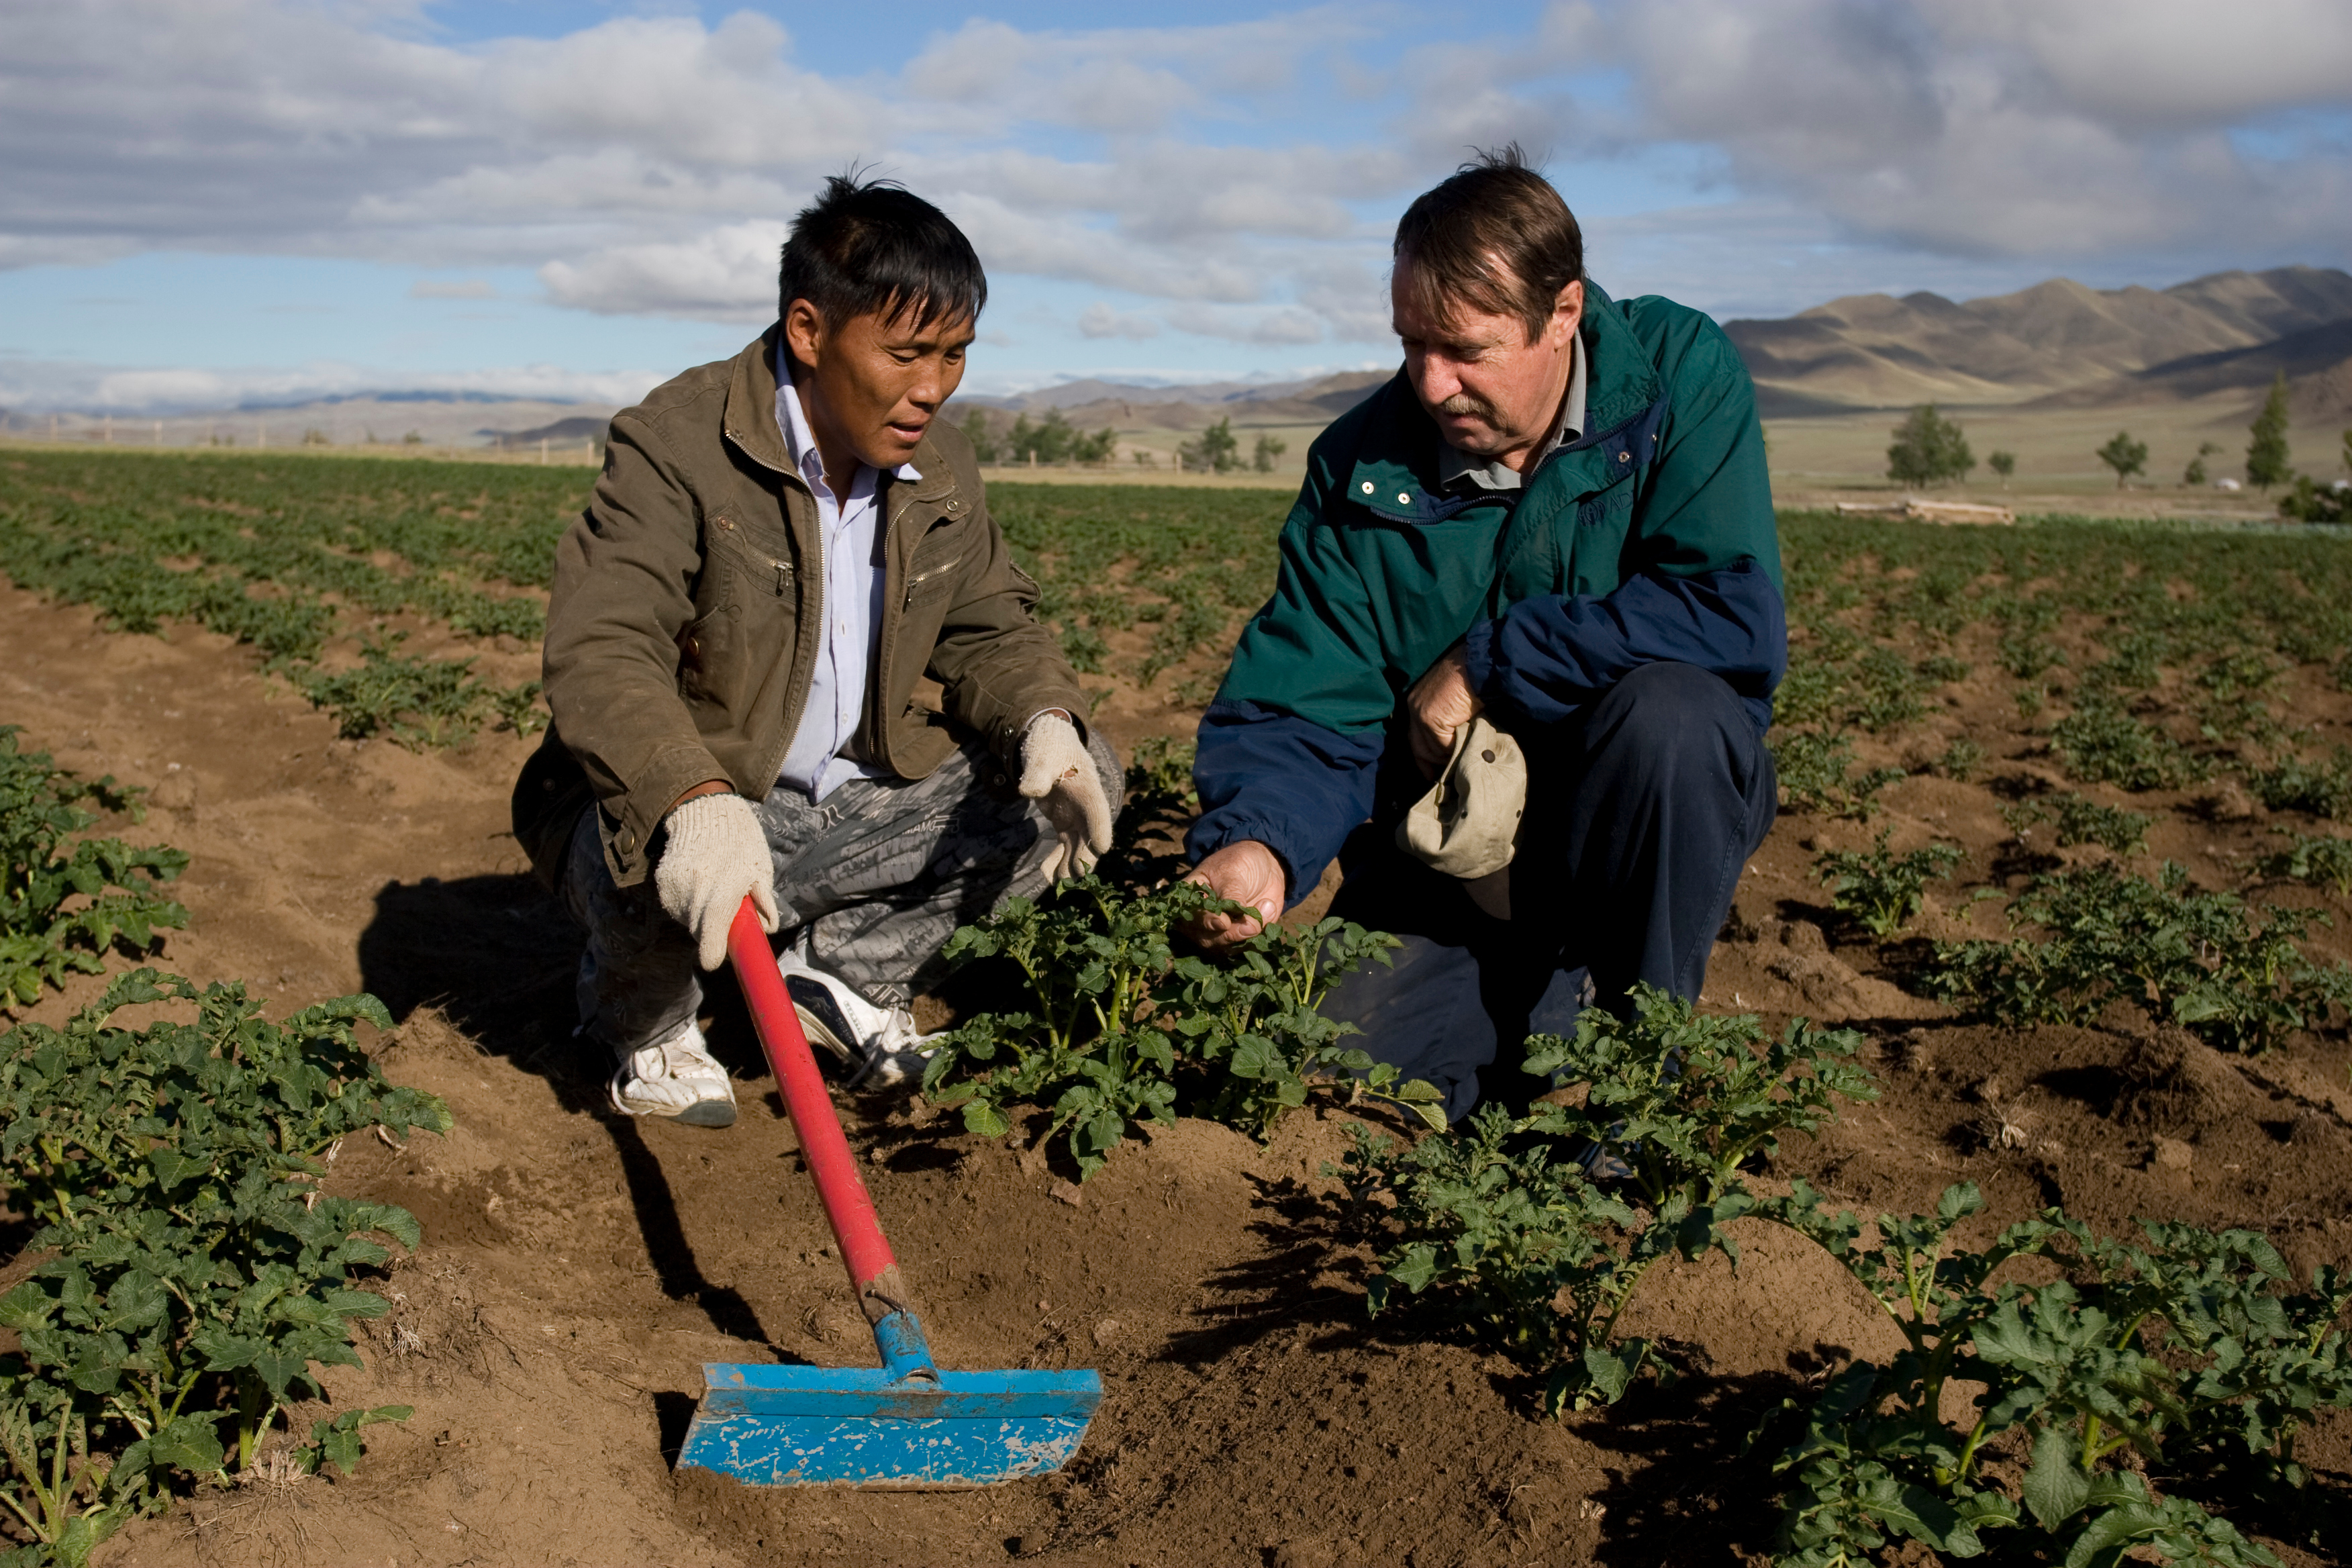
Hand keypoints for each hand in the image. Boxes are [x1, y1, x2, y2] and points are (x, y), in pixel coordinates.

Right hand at [652, 792, 778, 969]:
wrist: (706, 811)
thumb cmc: (742, 842)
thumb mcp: (761, 869)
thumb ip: (764, 902)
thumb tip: (766, 928)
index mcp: (725, 886)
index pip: (711, 929)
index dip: (712, 951)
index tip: (714, 961)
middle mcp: (696, 887)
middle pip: (699, 931)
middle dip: (712, 932)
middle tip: (726, 914)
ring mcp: (675, 885)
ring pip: (686, 920)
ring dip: (699, 916)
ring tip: (713, 890)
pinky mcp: (662, 882)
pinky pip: (675, 906)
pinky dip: (687, 904)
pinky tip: (698, 884)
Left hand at [1018, 712, 1113, 880]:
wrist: (1049, 746)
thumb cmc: (1049, 747)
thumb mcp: (1042, 757)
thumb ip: (1038, 774)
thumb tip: (1029, 791)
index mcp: (1087, 786)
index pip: (1097, 809)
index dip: (1100, 828)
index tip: (1102, 848)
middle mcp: (1087, 806)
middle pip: (1091, 834)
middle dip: (1085, 856)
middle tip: (1077, 876)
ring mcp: (1077, 817)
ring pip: (1078, 846)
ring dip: (1070, 864)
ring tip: (1058, 883)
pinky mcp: (1065, 823)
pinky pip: (1065, 847)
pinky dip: (1057, 861)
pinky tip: (1047, 875)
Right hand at [1181, 840, 1286, 950]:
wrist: (1265, 864)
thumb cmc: (1240, 863)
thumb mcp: (1232, 873)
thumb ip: (1229, 898)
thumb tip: (1226, 924)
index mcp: (1191, 899)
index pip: (1190, 917)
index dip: (1205, 923)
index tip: (1223, 922)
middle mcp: (1202, 919)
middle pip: (1207, 939)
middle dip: (1229, 935)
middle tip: (1251, 925)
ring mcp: (1221, 930)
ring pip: (1227, 946)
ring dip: (1247, 934)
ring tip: (1266, 908)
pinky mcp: (1241, 935)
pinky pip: (1247, 944)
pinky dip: (1260, 933)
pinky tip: (1269, 909)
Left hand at [1405, 642, 1480, 777]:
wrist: (1479, 665)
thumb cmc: (1474, 679)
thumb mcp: (1456, 701)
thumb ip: (1450, 720)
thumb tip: (1454, 744)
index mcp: (1418, 701)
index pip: (1416, 737)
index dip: (1424, 756)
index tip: (1432, 772)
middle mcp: (1414, 707)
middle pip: (1419, 746)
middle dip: (1431, 765)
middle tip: (1444, 778)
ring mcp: (1420, 714)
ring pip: (1432, 750)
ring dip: (1448, 758)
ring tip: (1462, 761)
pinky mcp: (1431, 719)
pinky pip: (1443, 746)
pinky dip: (1455, 751)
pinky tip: (1467, 748)